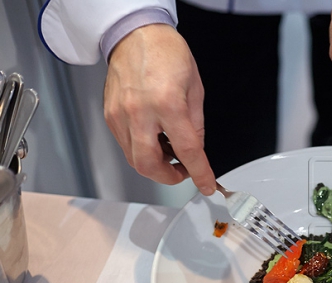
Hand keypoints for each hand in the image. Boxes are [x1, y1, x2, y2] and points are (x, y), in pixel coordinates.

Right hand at [104, 24, 214, 194]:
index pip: (187, 150)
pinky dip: (142, 150)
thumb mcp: (195, 89)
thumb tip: (196, 149)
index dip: (199, 173)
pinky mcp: (110, 115)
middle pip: (149, 165)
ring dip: (155, 164)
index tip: (206, 184)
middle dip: (169, 177)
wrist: (136, 34)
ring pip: (135, 159)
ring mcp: (120, 115)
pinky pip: (126, 145)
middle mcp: (139, 111)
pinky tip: (155, 139)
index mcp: (167, 103)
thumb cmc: (166, 54)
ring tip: (171, 151)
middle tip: (183, 171)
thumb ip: (196, 125)